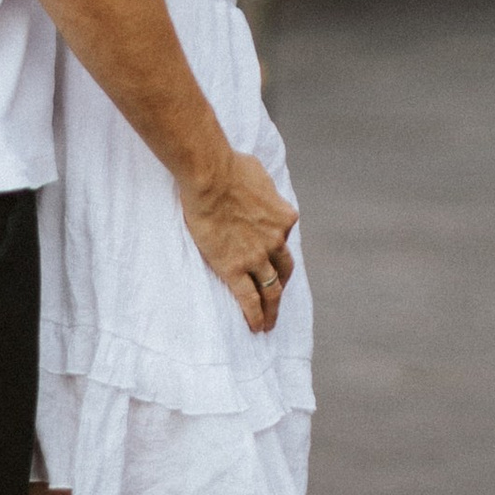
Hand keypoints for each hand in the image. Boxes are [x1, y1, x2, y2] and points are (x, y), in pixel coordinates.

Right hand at [179, 150, 297, 332]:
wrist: (210, 176)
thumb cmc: (229, 166)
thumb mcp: (258, 172)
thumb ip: (262, 187)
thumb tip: (256, 185)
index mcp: (284, 218)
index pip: (284, 239)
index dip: (276, 248)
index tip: (269, 256)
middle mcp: (276, 240)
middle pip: (284, 270)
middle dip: (281, 285)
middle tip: (277, 296)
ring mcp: (258, 257)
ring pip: (272, 290)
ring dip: (272, 308)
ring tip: (269, 324)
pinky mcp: (236, 268)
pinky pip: (249, 298)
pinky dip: (255, 315)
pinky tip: (256, 327)